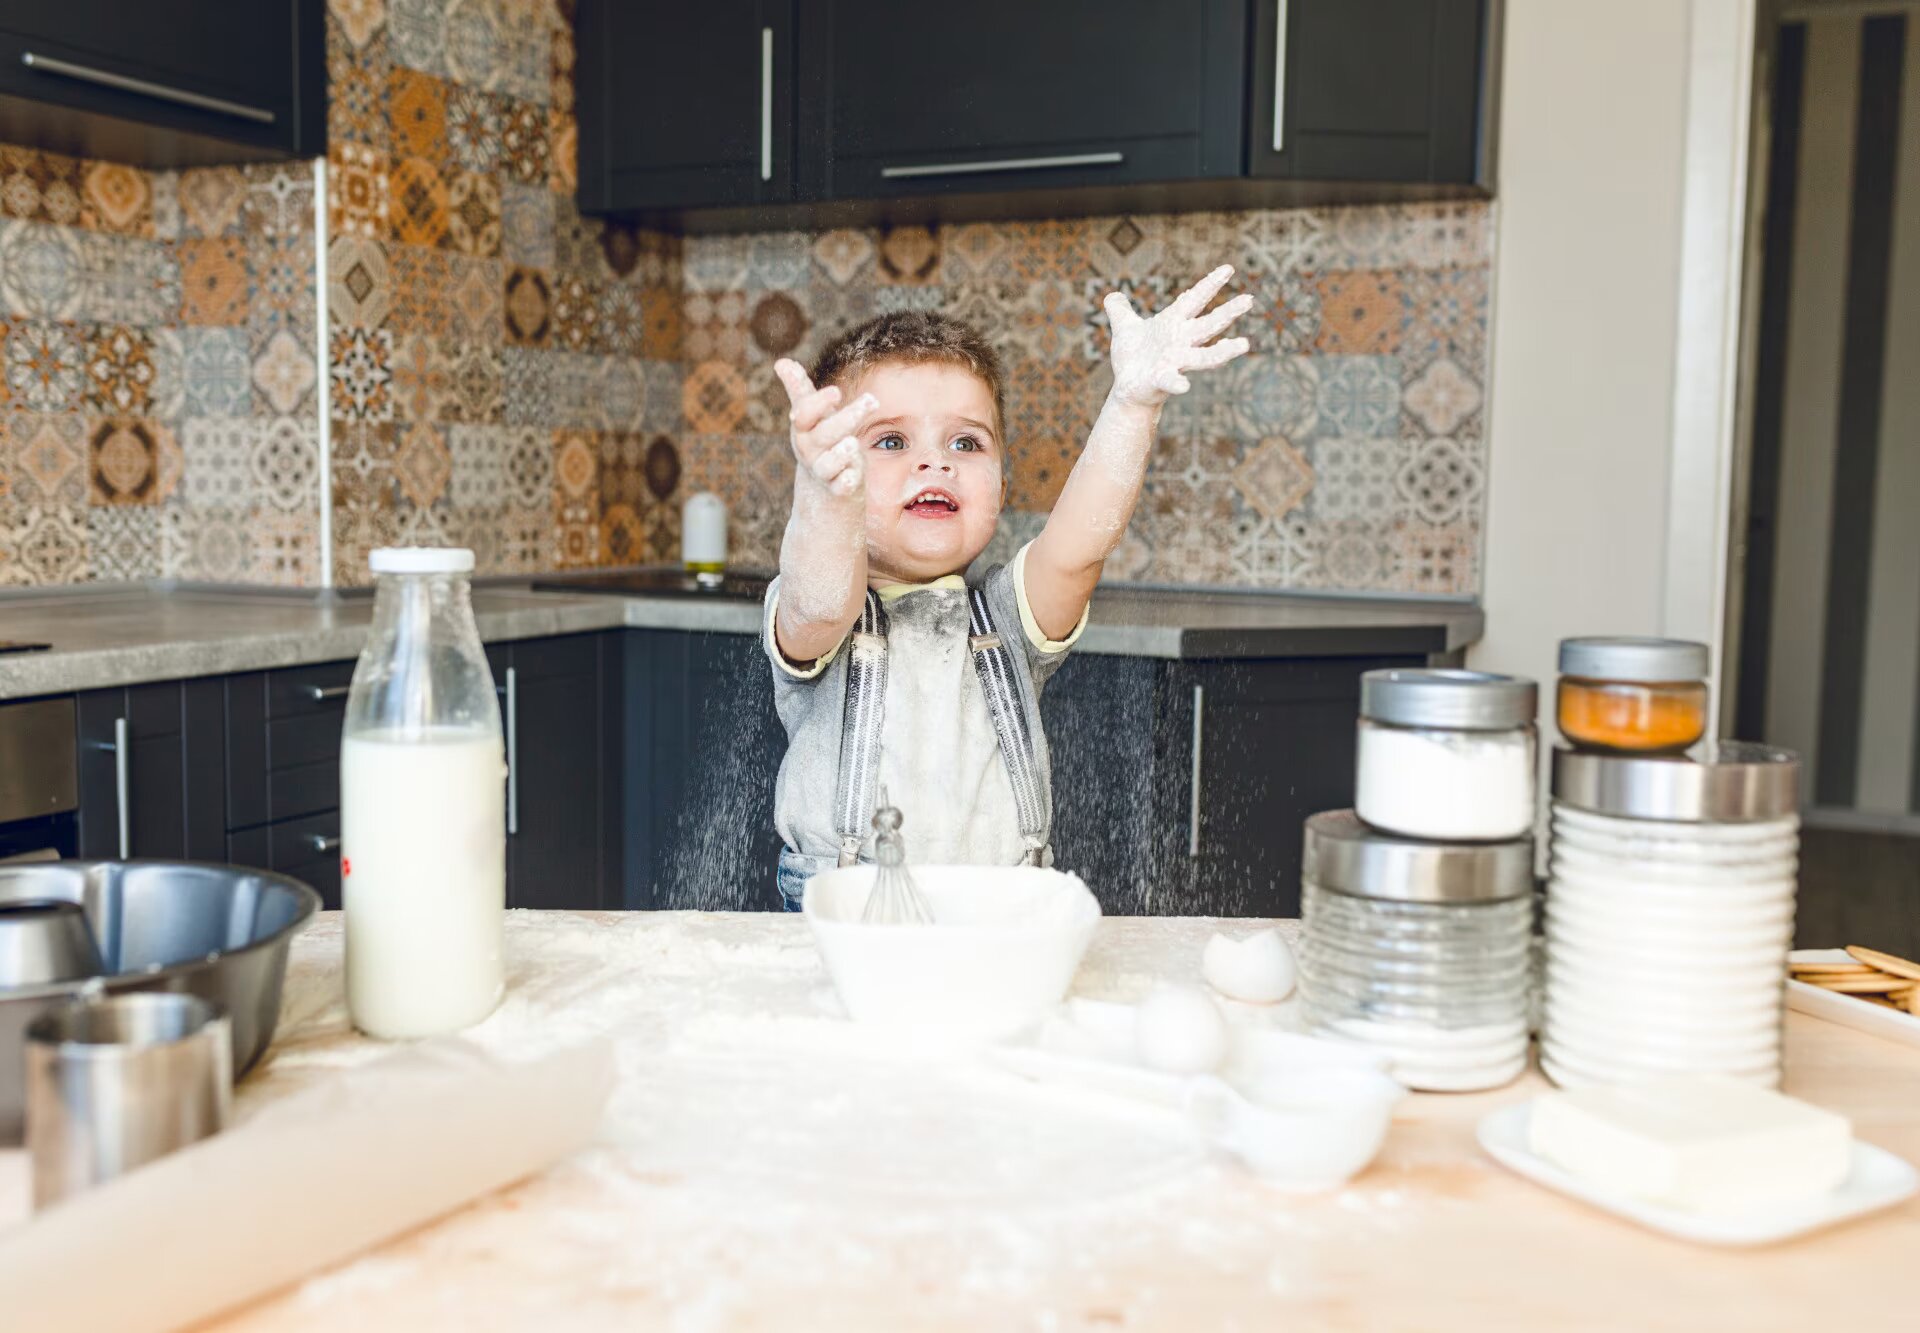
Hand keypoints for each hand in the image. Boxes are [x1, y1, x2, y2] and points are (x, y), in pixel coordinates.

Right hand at [773, 358, 876, 499]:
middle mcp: (809, 449)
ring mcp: (822, 470)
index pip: (805, 414)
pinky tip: (852, 476)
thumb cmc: (818, 436)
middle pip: (824, 434)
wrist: (821, 480)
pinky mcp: (837, 487)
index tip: (837, 391)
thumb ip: (799, 389)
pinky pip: (839, 487)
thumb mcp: (810, 413)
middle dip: (847, 418)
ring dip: (840, 454)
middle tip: (871, 400)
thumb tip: (781, 362)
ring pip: (828, 464)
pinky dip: (845, 482)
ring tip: (853, 443)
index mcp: (803, 428)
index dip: (819, 403)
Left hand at [1103, 265, 1253, 407]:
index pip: (1195, 299)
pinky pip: (1172, 381)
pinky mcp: (1162, 380)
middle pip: (1209, 325)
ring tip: (1243, 345)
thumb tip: (1112, 295)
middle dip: (1228, 313)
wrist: (1127, 389)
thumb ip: (1121, 311)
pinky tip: (1184, 386)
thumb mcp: (1124, 329)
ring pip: (1204, 356)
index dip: (1210, 284)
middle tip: (1249, 300)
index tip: (1229, 268)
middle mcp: (1180, 342)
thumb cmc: (1132, 359)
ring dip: (1223, 351)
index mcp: (1173, 324)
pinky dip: (1177, 383)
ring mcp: (1174, 362)